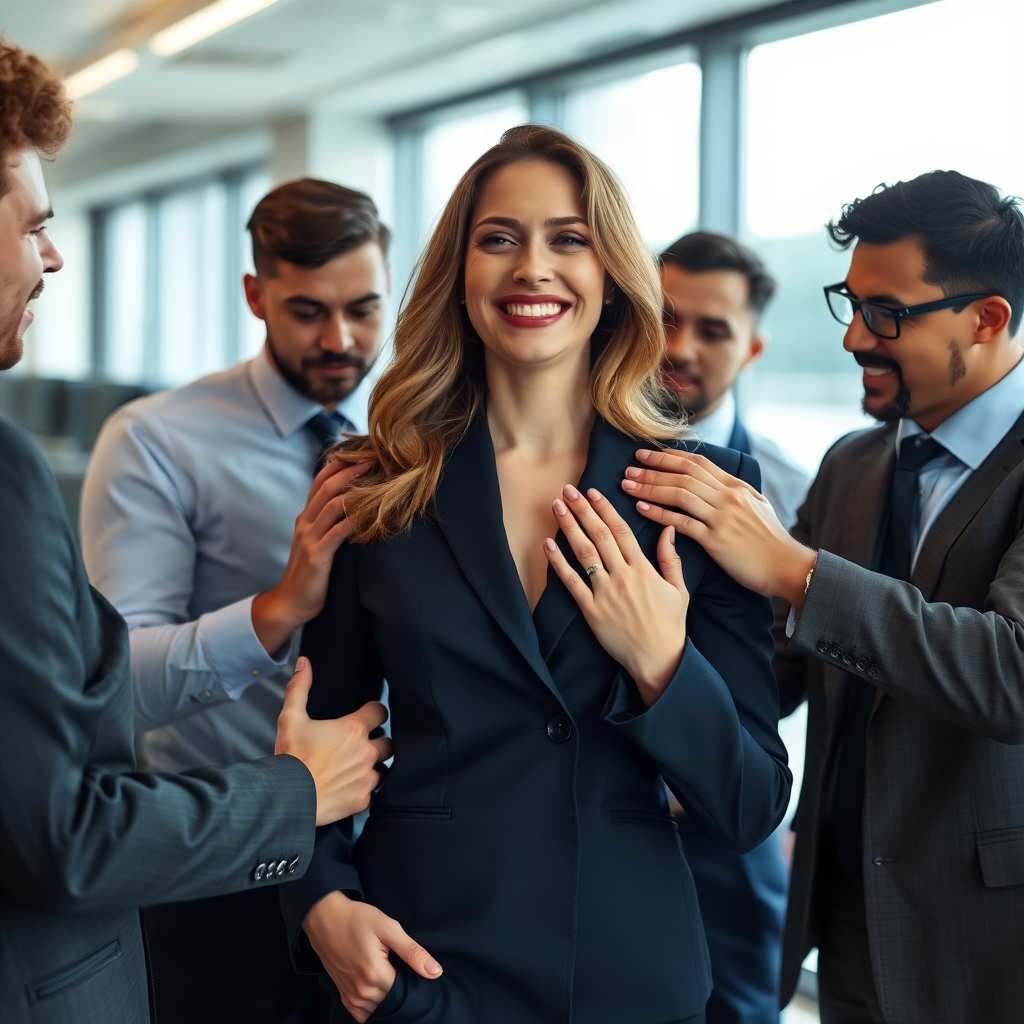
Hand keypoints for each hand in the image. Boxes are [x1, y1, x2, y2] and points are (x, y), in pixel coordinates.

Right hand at [252, 459, 371, 655]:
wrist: (290, 603)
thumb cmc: (310, 574)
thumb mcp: (317, 541)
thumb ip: (329, 524)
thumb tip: (354, 507)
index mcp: (305, 517)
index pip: (320, 482)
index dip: (340, 465)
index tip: (362, 453)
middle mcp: (305, 522)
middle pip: (326, 486)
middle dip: (350, 470)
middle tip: (374, 458)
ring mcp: (309, 538)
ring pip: (330, 504)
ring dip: (354, 489)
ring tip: (376, 479)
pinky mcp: (317, 556)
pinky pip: (337, 532)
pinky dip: (353, 520)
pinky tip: (369, 514)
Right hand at [274, 657, 391, 825]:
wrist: (287, 797)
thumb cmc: (290, 758)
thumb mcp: (291, 718)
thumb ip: (299, 688)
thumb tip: (303, 664)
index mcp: (353, 729)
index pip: (380, 711)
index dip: (374, 712)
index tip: (367, 716)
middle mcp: (366, 752)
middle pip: (388, 742)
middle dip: (377, 741)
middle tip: (359, 745)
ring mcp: (366, 777)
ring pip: (383, 768)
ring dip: (372, 766)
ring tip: (354, 767)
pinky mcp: (362, 799)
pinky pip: (372, 792)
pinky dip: (362, 789)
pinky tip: (348, 787)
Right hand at [303, 890, 442, 1022]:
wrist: (325, 918)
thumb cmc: (358, 919)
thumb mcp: (388, 928)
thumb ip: (412, 952)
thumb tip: (435, 972)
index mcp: (375, 975)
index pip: (405, 992)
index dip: (412, 980)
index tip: (410, 967)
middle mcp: (362, 991)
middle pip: (392, 1002)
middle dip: (400, 990)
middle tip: (399, 968)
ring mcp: (351, 996)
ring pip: (378, 1009)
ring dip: (386, 999)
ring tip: (390, 976)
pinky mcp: (344, 996)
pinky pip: (362, 1014)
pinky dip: (372, 1007)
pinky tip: (379, 990)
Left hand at [543, 484, 687, 705]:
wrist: (659, 660)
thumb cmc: (670, 625)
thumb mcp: (679, 589)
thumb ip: (671, 558)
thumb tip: (668, 529)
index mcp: (644, 569)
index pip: (621, 531)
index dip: (605, 509)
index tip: (593, 492)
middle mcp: (623, 577)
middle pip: (599, 536)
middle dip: (582, 510)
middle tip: (568, 491)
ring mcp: (605, 593)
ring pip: (584, 554)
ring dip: (569, 528)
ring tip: (557, 508)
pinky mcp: (591, 611)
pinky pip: (571, 583)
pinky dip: (558, 563)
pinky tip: (548, 545)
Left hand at [621, 449, 815, 608]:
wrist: (787, 566)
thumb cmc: (770, 539)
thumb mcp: (756, 505)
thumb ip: (734, 492)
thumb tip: (715, 481)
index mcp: (735, 487)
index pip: (697, 463)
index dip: (668, 457)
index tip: (645, 455)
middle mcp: (728, 497)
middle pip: (683, 475)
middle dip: (652, 470)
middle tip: (628, 468)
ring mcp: (722, 517)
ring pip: (679, 494)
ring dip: (650, 488)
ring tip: (628, 485)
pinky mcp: (716, 540)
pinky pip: (681, 522)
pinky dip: (659, 514)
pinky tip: (641, 509)